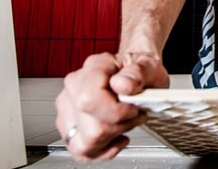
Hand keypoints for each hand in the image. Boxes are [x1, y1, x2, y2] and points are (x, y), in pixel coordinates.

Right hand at [55, 52, 169, 160]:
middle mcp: (75, 87)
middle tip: (135, 115)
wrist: (136, 72)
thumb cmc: (140, 69)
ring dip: (110, 139)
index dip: (115, 112)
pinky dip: (103, 150)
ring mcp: (69, 107)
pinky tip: (117, 138)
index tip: (133, 109)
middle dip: (119, 127)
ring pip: (83, 143)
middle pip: (89, 127)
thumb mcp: (149, 66)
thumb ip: (138, 73)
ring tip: (126, 125)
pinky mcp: (70, 125)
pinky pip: (81, 150)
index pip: (89, 99)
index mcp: (94, 68)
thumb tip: (123, 84)